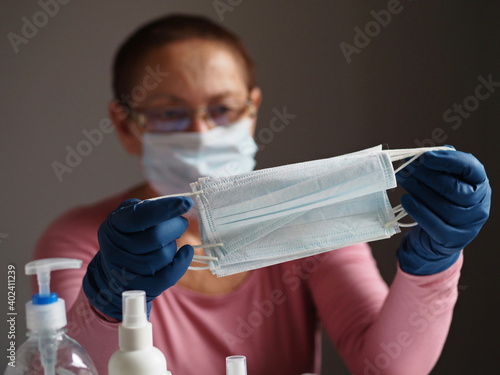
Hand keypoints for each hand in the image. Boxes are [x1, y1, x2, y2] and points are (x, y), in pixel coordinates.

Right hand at [83, 196, 193, 318]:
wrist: (111, 274)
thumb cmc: (127, 237)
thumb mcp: (129, 217)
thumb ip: (148, 209)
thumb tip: (176, 206)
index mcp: (115, 224)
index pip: (141, 215)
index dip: (166, 208)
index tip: (187, 202)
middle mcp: (116, 248)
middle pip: (156, 237)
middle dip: (175, 227)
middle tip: (181, 223)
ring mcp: (125, 272)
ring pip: (163, 256)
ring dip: (173, 246)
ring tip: (170, 241)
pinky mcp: (139, 289)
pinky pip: (167, 277)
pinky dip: (181, 264)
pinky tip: (186, 252)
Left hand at [396, 149, 490, 274]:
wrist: (435, 238)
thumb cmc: (439, 203)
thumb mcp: (443, 183)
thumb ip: (439, 167)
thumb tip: (423, 153)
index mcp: (479, 186)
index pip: (470, 168)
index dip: (448, 160)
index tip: (424, 155)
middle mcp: (479, 206)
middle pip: (453, 188)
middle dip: (427, 174)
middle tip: (407, 166)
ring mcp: (468, 225)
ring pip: (444, 206)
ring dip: (419, 190)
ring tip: (403, 179)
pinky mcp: (452, 240)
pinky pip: (435, 225)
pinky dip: (418, 210)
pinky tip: (406, 199)